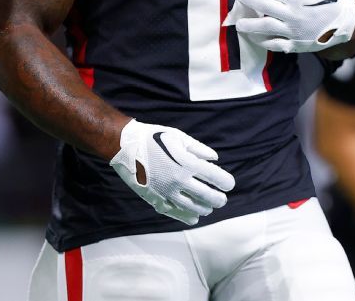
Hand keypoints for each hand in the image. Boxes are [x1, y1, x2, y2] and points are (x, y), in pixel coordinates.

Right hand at [109, 119, 235, 225]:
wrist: (125, 146)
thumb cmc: (154, 138)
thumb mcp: (179, 137)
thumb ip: (199, 149)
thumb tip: (214, 160)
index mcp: (187, 163)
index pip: (215, 177)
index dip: (226, 182)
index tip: (229, 184)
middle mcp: (179, 180)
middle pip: (207, 196)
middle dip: (218, 199)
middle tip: (222, 200)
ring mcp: (167, 192)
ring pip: (192, 207)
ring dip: (204, 209)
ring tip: (208, 207)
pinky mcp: (155, 198)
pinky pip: (175, 212)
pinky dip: (186, 216)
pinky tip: (194, 217)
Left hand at [226, 0, 354, 53]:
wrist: (343, 22)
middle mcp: (295, 15)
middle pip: (264, 6)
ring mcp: (294, 32)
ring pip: (266, 28)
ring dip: (249, 24)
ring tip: (239, 23)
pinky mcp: (295, 45)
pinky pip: (274, 44)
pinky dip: (262, 41)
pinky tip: (253, 36)